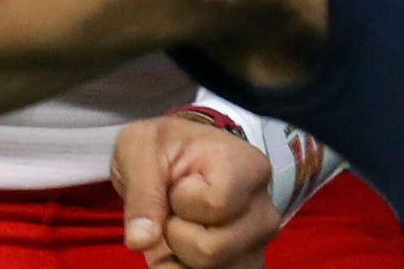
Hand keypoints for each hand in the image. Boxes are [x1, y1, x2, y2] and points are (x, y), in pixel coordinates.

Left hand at [113, 114, 281, 268]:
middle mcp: (262, 212)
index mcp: (249, 169)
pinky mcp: (244, 266)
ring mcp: (255, 245)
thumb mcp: (141, 149)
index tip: (179, 181)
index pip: (214, 205)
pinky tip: (182, 248)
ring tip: (181, 224)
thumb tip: (141, 241)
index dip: (181, 199)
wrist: (179, 161)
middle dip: (174, 233)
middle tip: (175, 207)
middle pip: (210, 250)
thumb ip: (142, 193)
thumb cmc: (165, 147)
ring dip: (178, 256)